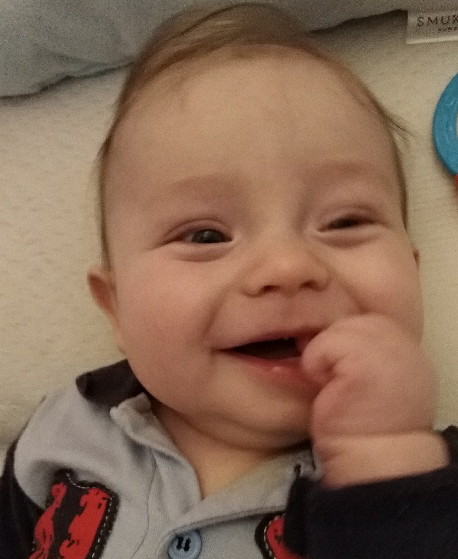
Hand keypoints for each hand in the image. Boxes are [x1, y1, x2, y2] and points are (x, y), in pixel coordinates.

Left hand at [301, 314, 447, 485]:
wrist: (374, 458)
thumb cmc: (363, 425)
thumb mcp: (370, 377)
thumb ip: (357, 351)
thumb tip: (314, 335)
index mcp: (402, 345)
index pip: (359, 322)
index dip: (340, 343)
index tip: (339, 373)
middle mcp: (400, 339)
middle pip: (347, 321)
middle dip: (331, 346)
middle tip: (332, 380)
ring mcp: (386, 344)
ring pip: (333, 329)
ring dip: (322, 356)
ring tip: (331, 385)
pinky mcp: (365, 356)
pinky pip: (323, 344)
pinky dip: (315, 364)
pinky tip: (327, 388)